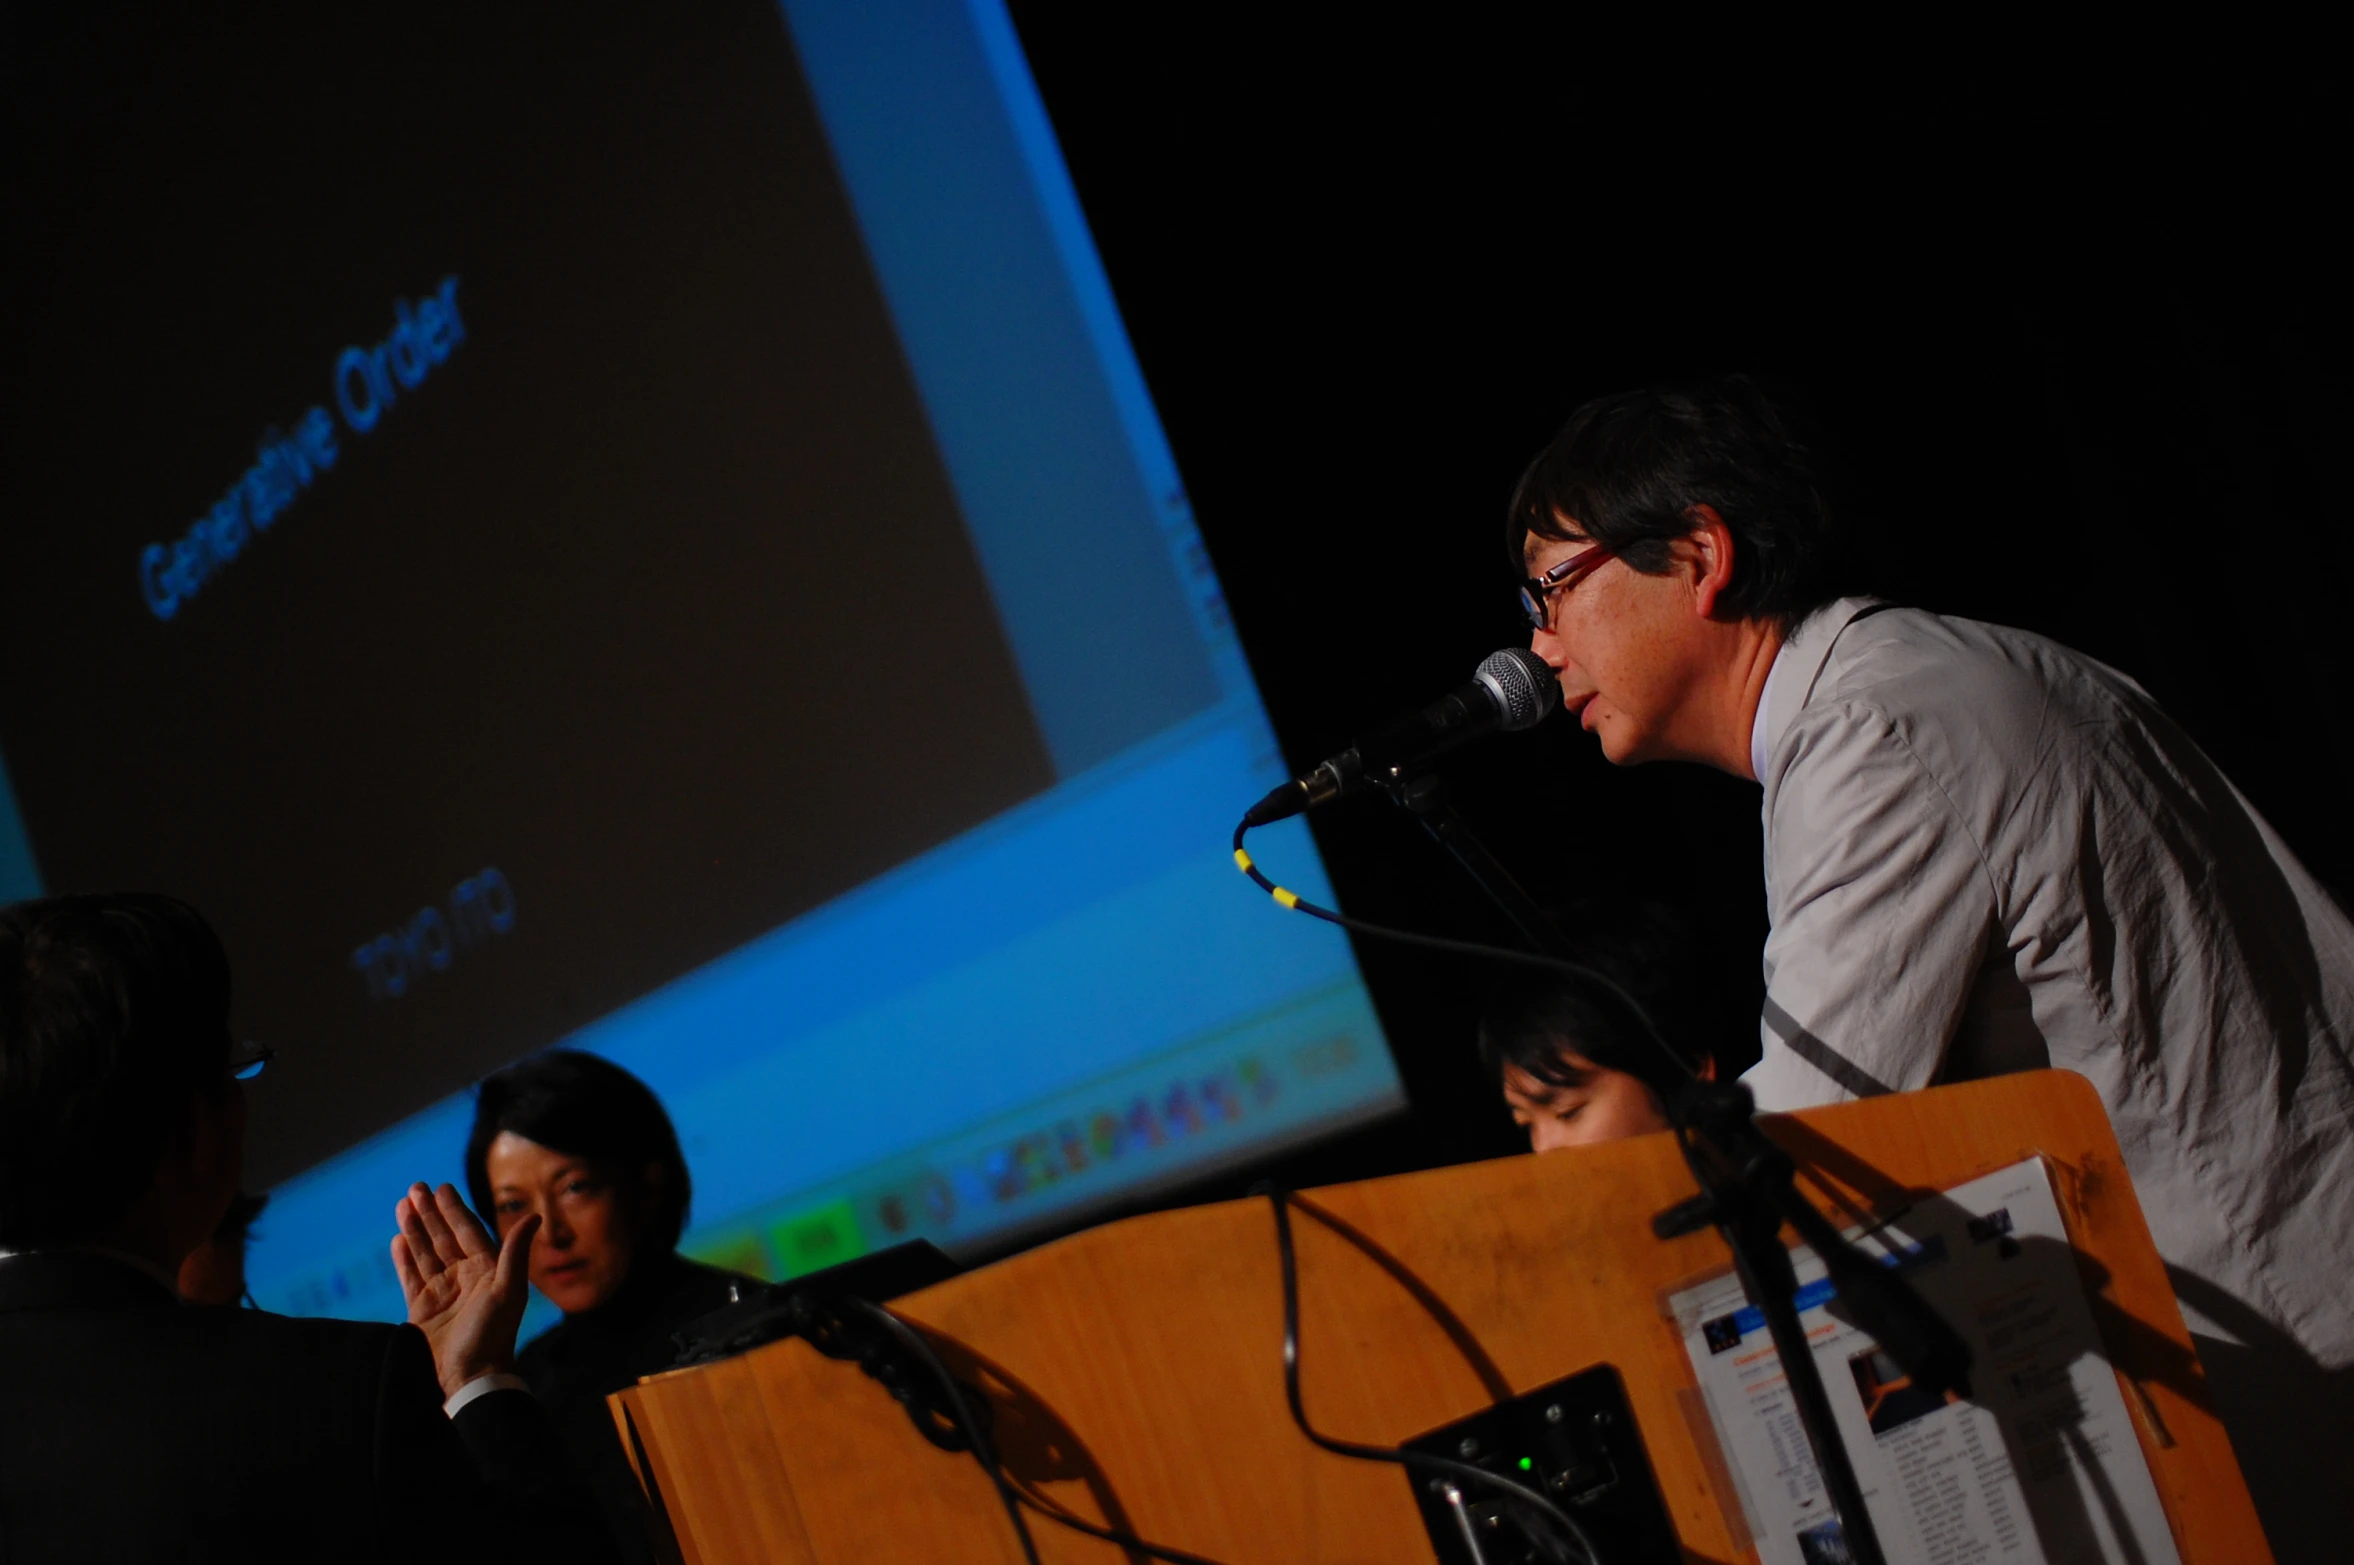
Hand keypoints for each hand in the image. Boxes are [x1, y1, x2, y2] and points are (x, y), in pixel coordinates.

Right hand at [390, 1182, 536, 1399]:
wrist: (468, 1380)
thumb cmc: (492, 1336)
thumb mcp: (508, 1291)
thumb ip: (515, 1252)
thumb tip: (533, 1215)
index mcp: (487, 1271)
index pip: (469, 1232)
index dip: (455, 1209)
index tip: (442, 1187)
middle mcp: (465, 1279)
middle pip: (444, 1238)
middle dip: (431, 1212)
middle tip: (415, 1187)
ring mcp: (442, 1294)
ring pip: (426, 1253)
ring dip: (415, 1229)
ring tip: (403, 1204)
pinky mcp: (422, 1311)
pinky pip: (411, 1277)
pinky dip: (404, 1258)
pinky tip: (398, 1239)